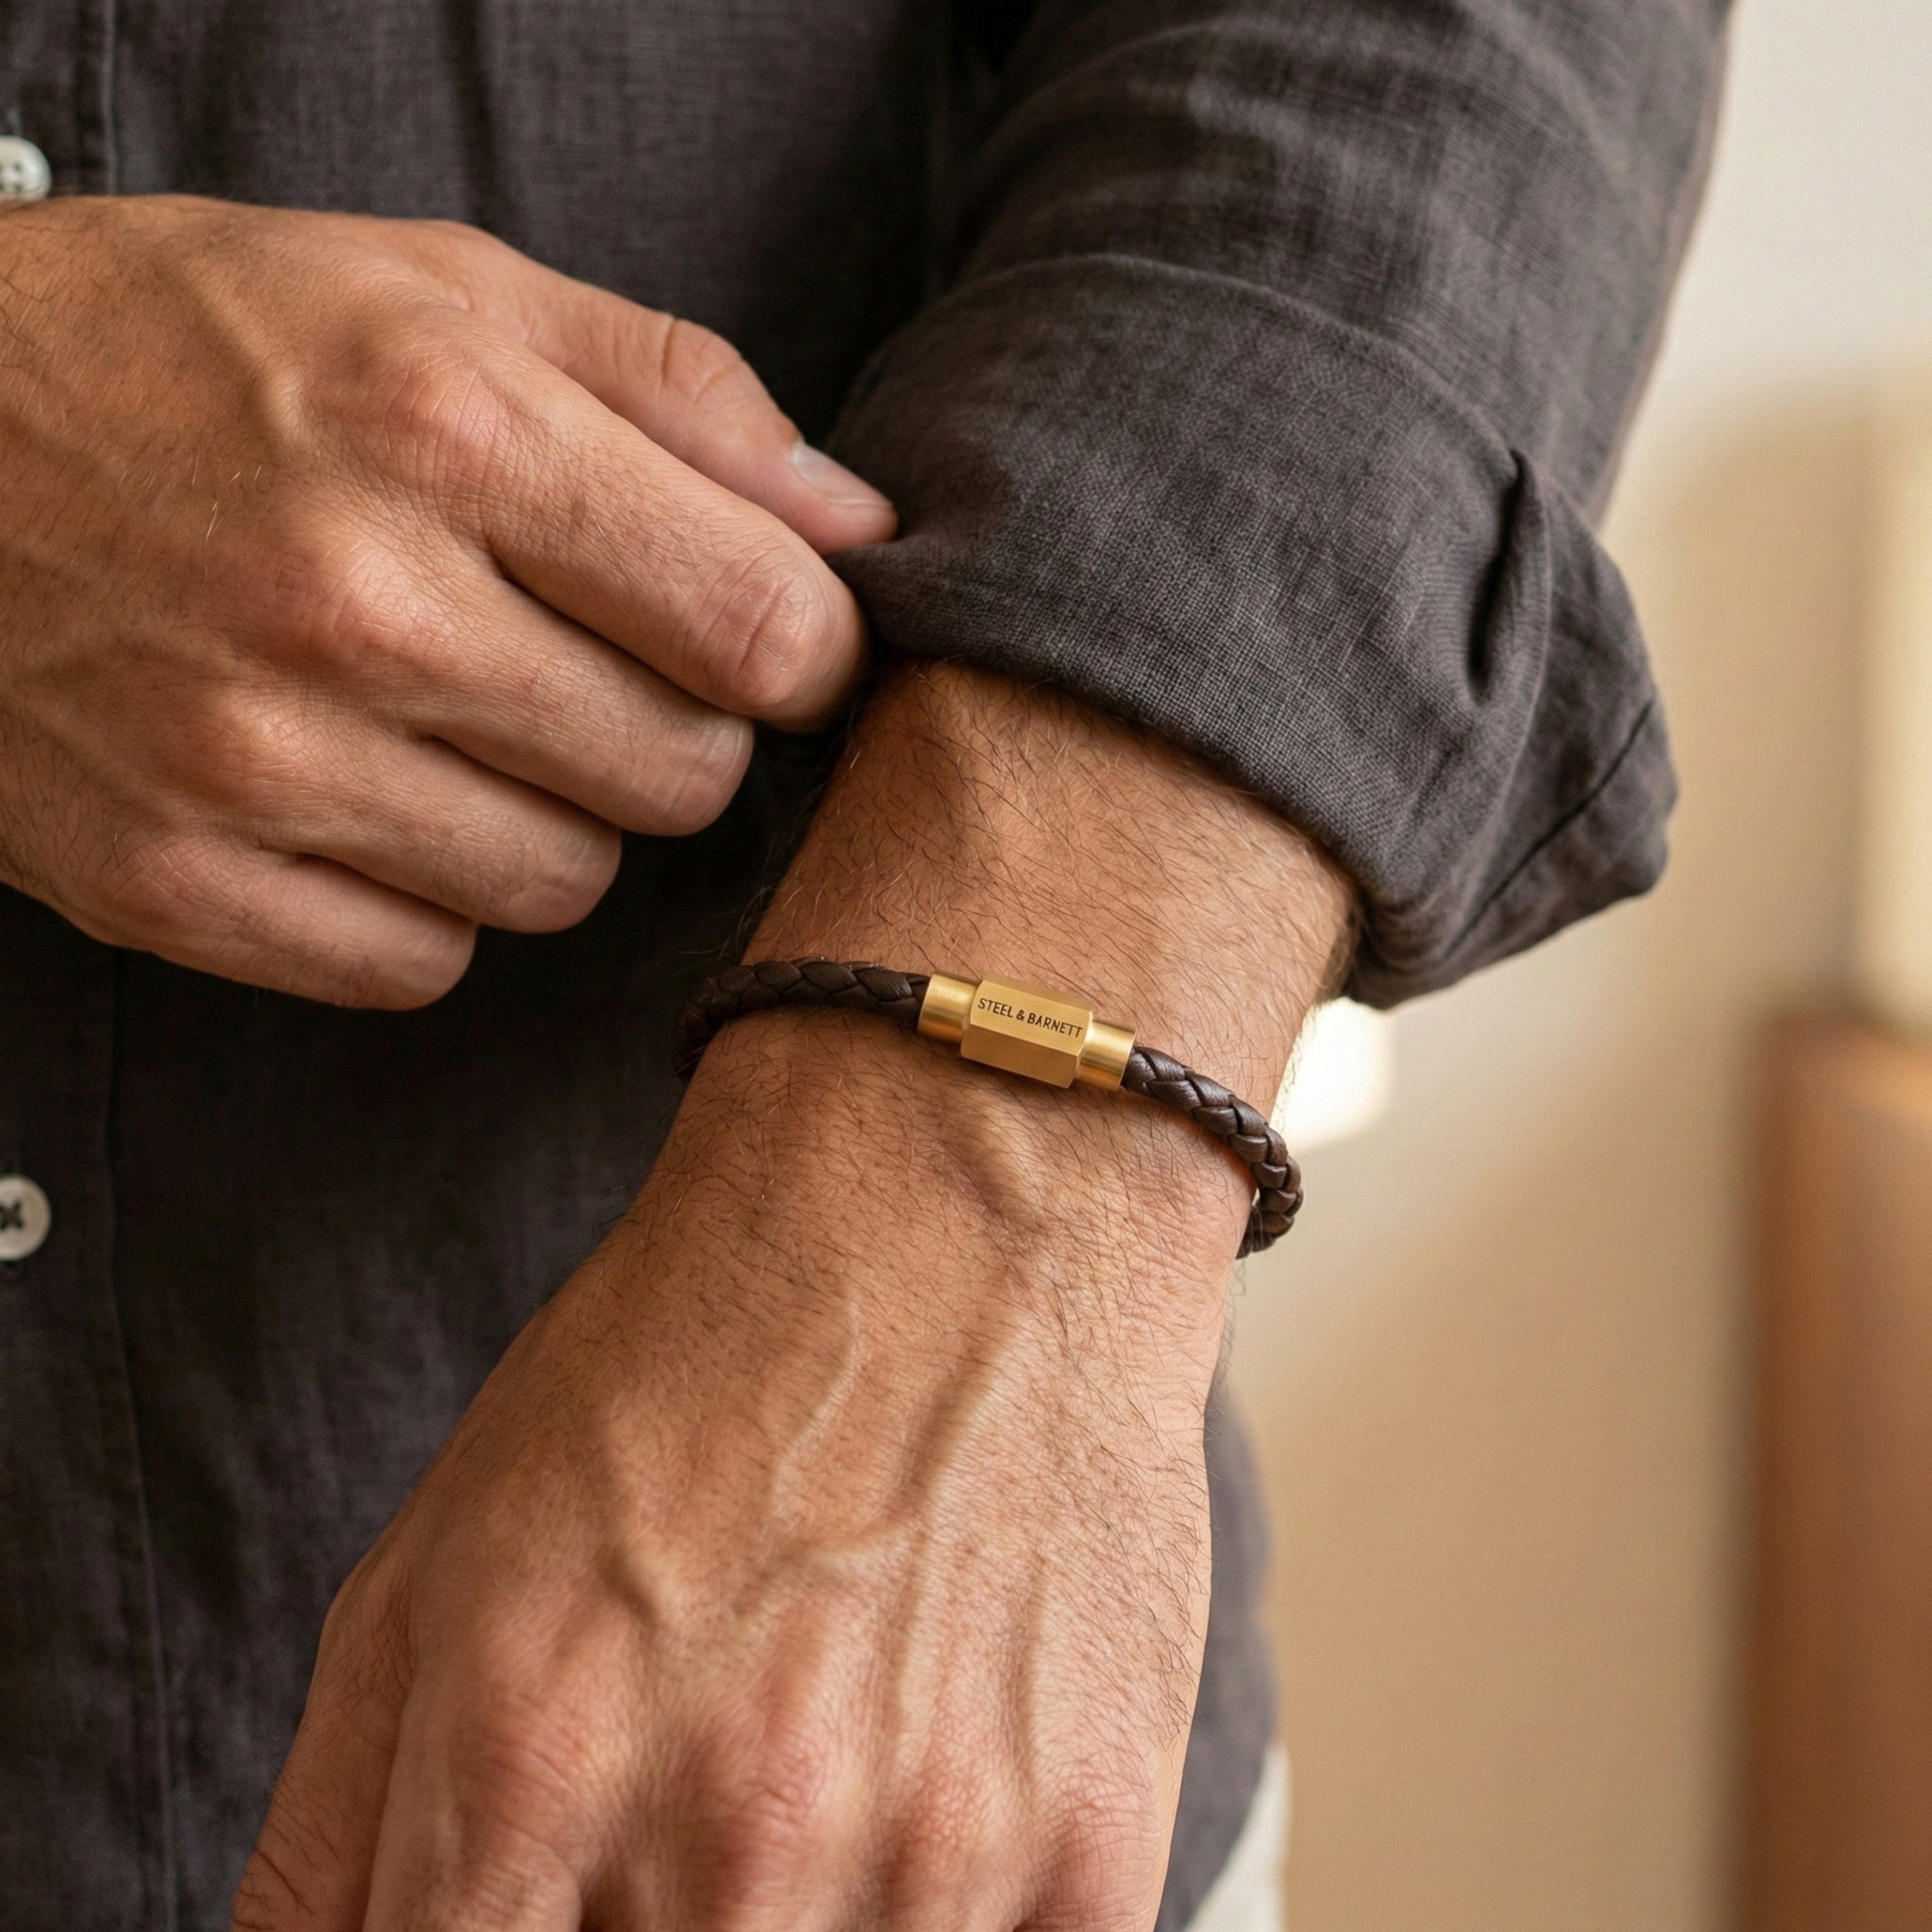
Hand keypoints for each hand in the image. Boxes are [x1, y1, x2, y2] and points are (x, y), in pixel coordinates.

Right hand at [0, 195, 893, 1004]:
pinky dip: (427, 901)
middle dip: (672, 728)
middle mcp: (358, 607)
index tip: (768, 641)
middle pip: (683, 777)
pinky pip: (421, 966)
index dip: (805, 651)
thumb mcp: (444, 288)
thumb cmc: (195, 345)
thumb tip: (862, 529)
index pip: (765, 629)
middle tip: (586, 662)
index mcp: (451, 430)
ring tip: (458, 720)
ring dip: (550, 817)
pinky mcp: (172, 883)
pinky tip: (370, 800)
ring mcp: (254, 762)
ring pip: (564, 887)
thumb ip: (681, 395)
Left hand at [234, 667, 1352, 1931]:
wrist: (965, 1206)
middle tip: (682, 1818)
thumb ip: (326, 1845)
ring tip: (809, 1777)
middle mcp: (729, 1848)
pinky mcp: (1095, 1856)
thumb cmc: (695, 1358)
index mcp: (529, 1769)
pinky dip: (939, 1929)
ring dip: (798, 1929)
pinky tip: (925, 1804)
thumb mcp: (439, 1555)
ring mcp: (931, 1863)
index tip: (535, 1915)